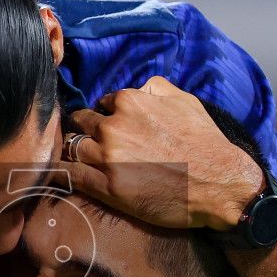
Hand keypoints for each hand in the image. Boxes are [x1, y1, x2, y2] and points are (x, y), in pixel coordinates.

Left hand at [62, 76, 263, 230]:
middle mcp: (113, 127)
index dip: (105, 116)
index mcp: (129, 102)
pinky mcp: (107, 187)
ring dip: (76, 152)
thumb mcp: (184, 100)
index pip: (101, 104)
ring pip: (72, 148)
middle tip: (94, 144)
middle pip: (81, 123)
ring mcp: (107, 158)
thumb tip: (137, 88)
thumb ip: (154, 88)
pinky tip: (57, 174)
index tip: (109, 129)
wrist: (219, 185)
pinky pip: (70, 176)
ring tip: (81, 160)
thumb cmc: (205, 143)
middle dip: (86, 131)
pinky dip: (61, 173)